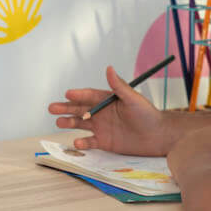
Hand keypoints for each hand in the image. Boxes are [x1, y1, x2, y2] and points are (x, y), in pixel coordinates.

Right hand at [47, 66, 173, 156]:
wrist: (159, 137)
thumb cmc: (148, 115)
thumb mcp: (133, 99)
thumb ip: (119, 86)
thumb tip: (109, 68)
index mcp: (108, 100)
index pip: (89, 95)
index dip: (78, 94)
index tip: (68, 93)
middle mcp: (103, 112)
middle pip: (80, 109)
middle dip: (66, 108)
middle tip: (52, 108)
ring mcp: (103, 127)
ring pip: (81, 124)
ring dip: (69, 123)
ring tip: (59, 122)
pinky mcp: (105, 142)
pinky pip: (90, 142)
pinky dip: (82, 142)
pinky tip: (76, 142)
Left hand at [167, 129, 210, 173]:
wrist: (202, 177)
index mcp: (210, 131)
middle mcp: (193, 133)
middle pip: (200, 143)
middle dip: (204, 153)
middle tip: (208, 167)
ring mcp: (180, 143)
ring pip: (188, 152)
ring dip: (192, 159)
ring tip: (199, 172)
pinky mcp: (171, 154)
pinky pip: (178, 161)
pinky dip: (182, 167)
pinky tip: (189, 175)